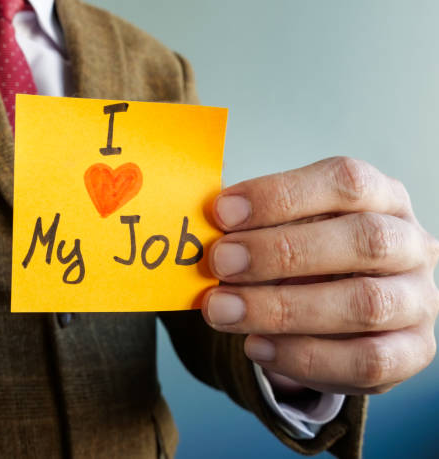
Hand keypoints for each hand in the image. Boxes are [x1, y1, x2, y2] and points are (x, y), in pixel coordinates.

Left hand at [202, 157, 438, 394]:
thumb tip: (201, 232)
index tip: (222, 212)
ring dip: (283, 309)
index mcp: (381, 196)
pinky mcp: (413, 351)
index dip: (281, 195)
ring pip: (364, 304)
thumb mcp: (286, 228)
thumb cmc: (307, 254)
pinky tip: (255, 346)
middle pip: (362, 240)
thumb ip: (255, 227)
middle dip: (281, 252)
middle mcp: (410, 243)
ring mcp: (418, 299)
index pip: (344, 181)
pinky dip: (303, 356)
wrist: (342, 309)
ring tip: (222, 310)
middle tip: (220, 262)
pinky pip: (367, 361)